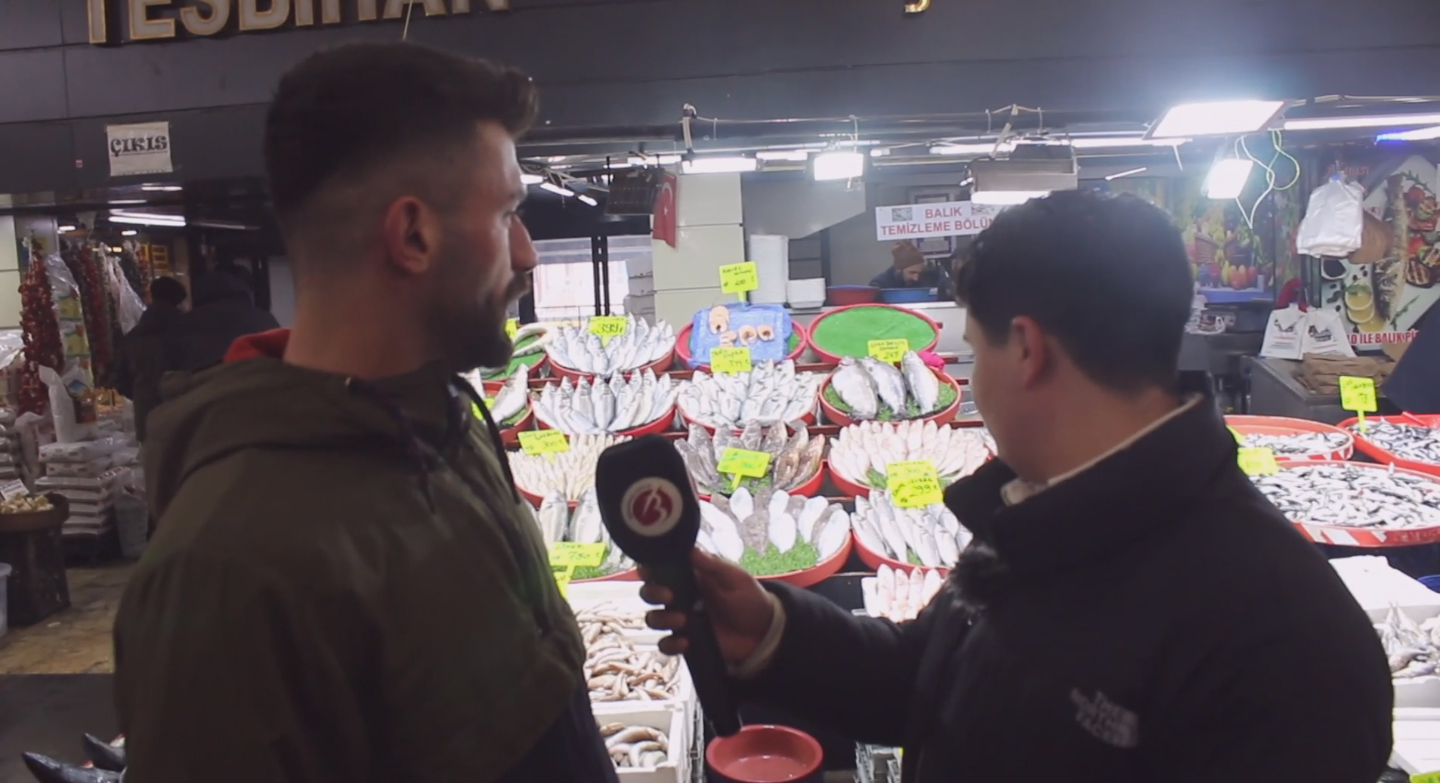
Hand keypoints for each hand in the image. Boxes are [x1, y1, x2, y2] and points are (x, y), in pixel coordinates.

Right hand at [640, 549, 773, 665]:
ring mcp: (682, 620)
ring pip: (654, 618)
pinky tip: (685, 641)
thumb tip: (690, 548)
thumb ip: (713, 565)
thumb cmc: (749, 599)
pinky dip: (670, 644)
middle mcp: (681, 597)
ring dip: (661, 618)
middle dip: (652, 593)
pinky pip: (667, 644)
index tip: (648, 570)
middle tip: (668, 596)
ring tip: (683, 620)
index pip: (661, 569)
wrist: (763, 632)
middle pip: (650, 593)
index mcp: (691, 577)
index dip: (649, 568)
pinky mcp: (687, 641)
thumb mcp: (735, 578)